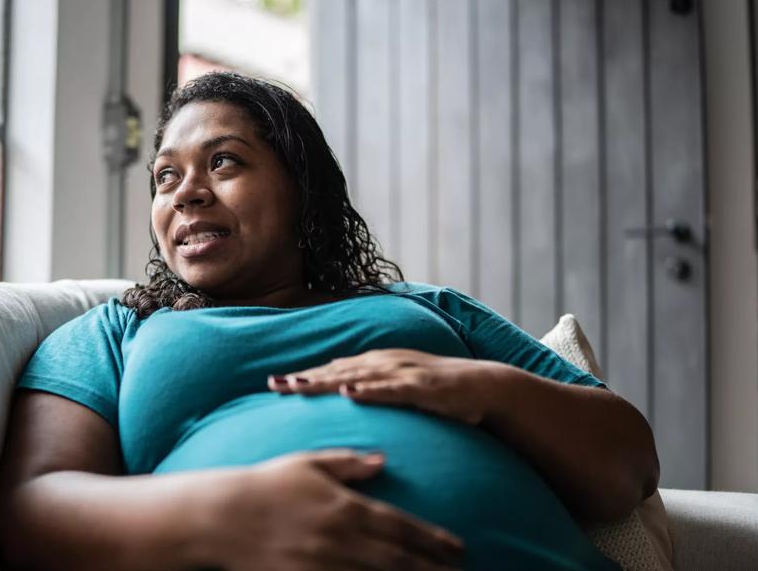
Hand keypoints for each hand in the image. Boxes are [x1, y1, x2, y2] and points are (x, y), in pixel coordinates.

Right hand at [206, 449, 463, 570]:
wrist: (223, 517)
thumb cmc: (266, 485)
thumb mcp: (308, 463)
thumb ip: (349, 464)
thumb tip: (382, 461)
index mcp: (347, 507)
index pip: (402, 527)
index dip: (434, 540)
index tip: (460, 549)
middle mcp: (342, 539)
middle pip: (400, 559)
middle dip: (434, 568)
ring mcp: (326, 565)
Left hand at [268, 349, 506, 425]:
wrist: (485, 387)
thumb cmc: (438, 390)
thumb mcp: (398, 385)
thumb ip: (371, 384)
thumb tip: (340, 388)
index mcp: (377, 363)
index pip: (332, 370)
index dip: (303, 376)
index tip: (273, 384)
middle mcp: (385, 362)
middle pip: (336, 371)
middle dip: (303, 378)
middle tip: (272, 385)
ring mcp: (403, 372)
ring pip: (357, 376)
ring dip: (326, 381)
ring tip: (298, 386)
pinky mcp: (421, 386)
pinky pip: (391, 389)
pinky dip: (369, 390)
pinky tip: (350, 393)